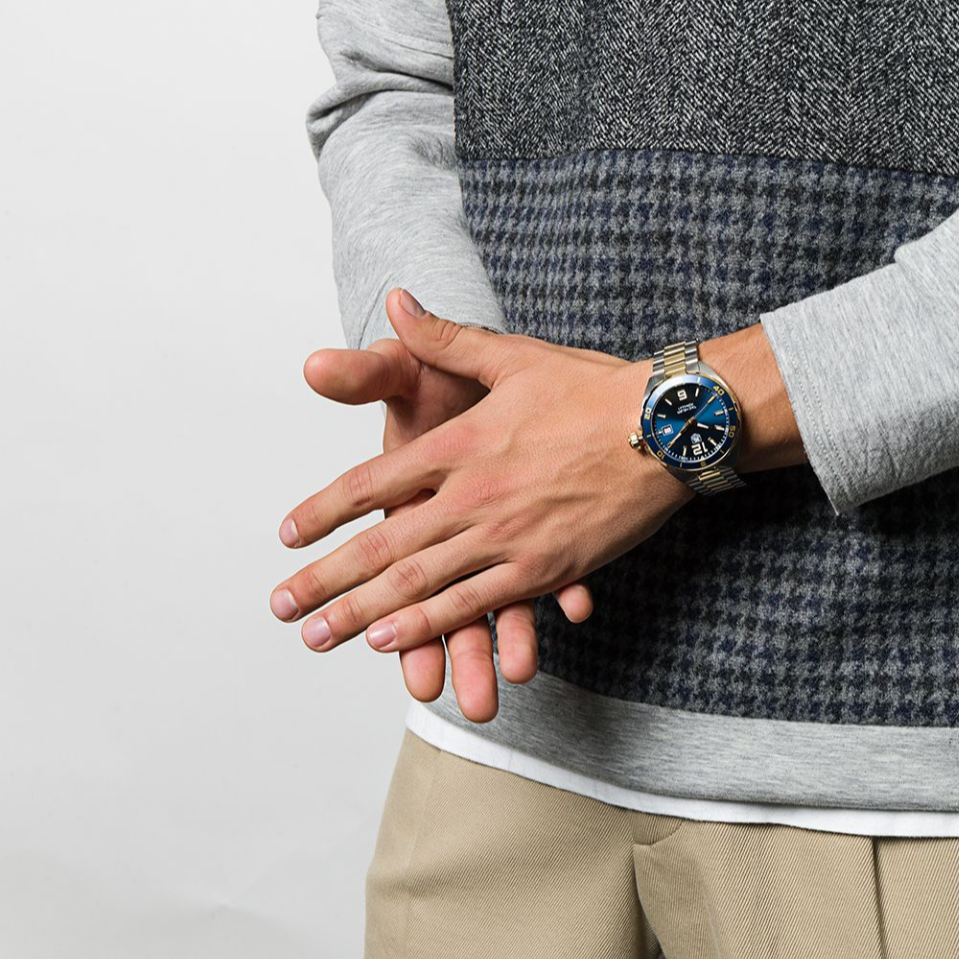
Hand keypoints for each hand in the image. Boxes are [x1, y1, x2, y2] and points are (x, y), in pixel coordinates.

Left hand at [271, 291, 695, 720]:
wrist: (666, 425)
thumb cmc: (592, 389)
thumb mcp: (512, 355)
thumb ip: (445, 337)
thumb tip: (393, 298)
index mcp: (459, 445)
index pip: (371, 481)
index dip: (323, 510)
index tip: (289, 533)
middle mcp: (473, 496)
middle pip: (383, 547)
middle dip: (326, 580)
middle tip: (282, 608)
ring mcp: (507, 538)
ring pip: (421, 587)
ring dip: (364, 615)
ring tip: (319, 636)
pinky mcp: (544, 569)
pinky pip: (478, 606)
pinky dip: (433, 627)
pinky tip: (398, 647)